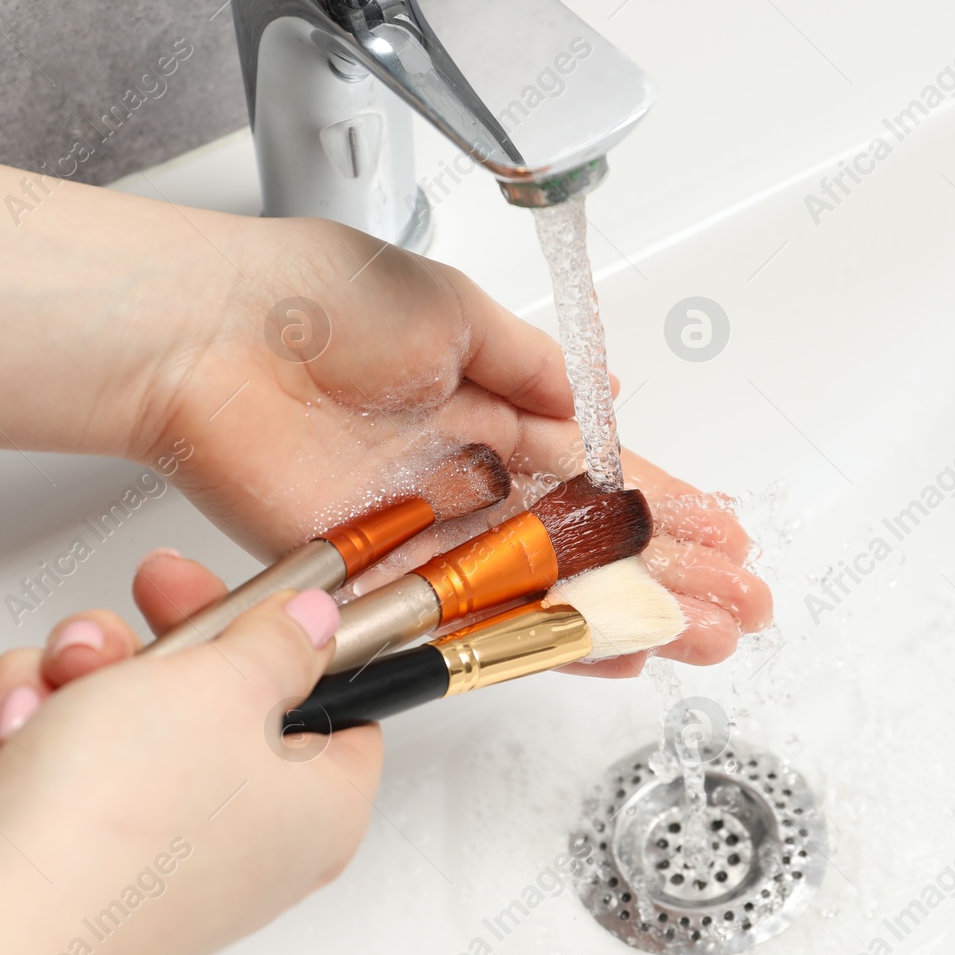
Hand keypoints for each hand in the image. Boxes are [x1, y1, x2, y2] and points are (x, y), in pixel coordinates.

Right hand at [0, 553, 379, 954]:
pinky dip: (45, 724)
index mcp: (322, 806)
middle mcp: (254, 840)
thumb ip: (281, 641)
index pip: (344, 704)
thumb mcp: (229, 684)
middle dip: (171, 639)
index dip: (300, 638)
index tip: (257, 597)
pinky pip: (76, 757)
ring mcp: (167, 854)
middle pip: (230, 696)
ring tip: (70, 674)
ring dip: (95, 672)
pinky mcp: (86, 857)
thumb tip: (313, 624)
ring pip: (141, 714)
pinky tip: (23, 726)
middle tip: (153, 596)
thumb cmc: (124, 824)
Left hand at [125, 217, 770, 671]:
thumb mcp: (452, 310)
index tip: (721, 531)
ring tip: (707, 638)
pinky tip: (615, 653)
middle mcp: (468, 479)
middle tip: (739, 605)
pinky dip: (550, 639)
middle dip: (670, 572)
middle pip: (587, 541)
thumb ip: (533, 364)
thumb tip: (602, 397)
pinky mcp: (385, 575)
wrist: (215, 338)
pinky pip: (479, 618)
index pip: (594, 471)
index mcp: (488, 410)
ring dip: (632, 614)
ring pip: (550, 588)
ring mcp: (431, 533)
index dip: (662, 503)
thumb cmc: (316, 301)